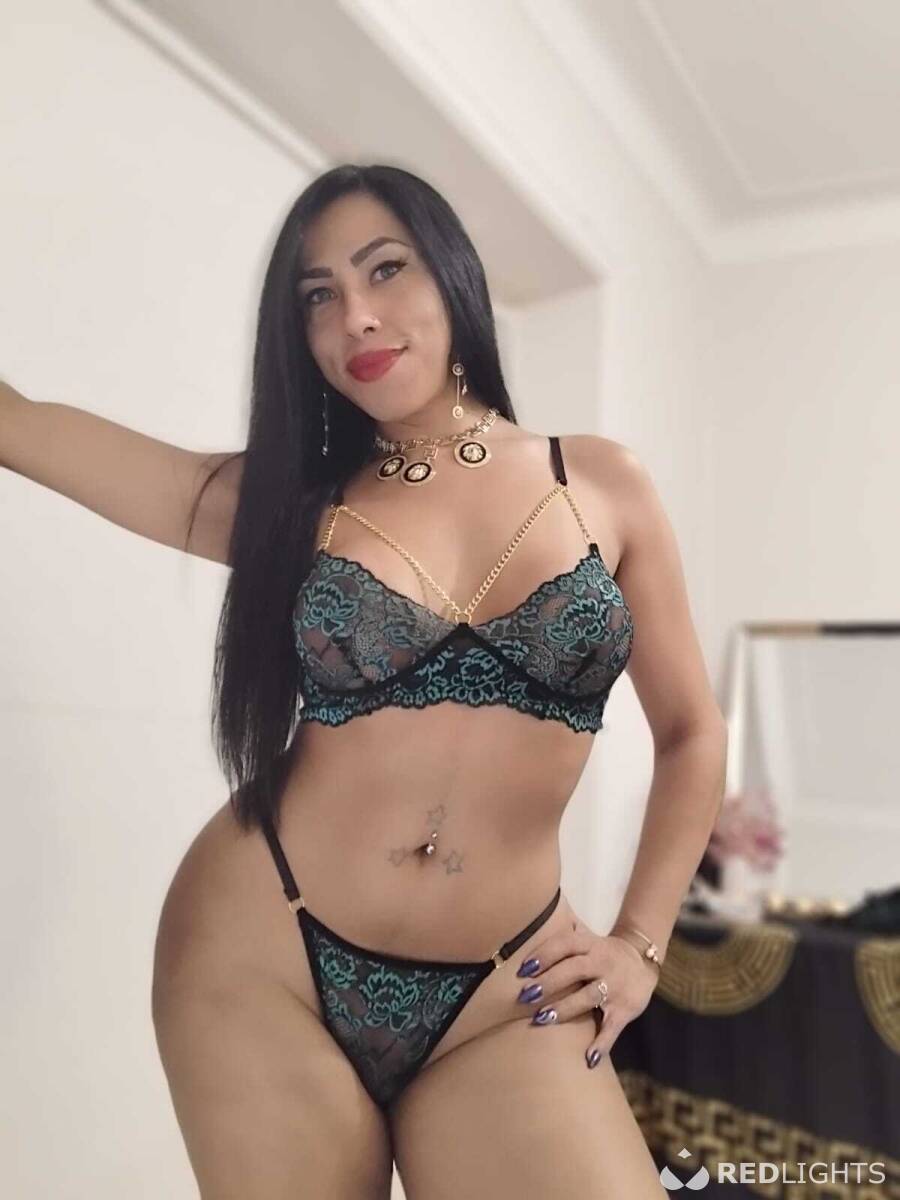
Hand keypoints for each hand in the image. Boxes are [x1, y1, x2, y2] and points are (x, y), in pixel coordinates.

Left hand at [514, 916, 659, 1068]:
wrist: (644, 960)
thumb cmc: (603, 952)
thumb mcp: (588, 938)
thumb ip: (564, 936)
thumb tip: (530, 926)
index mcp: (591, 944)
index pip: (566, 944)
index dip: (545, 955)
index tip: (523, 969)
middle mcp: (603, 962)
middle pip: (574, 969)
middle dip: (548, 982)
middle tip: (525, 996)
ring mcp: (616, 986)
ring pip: (589, 996)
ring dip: (564, 1008)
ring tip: (541, 1019)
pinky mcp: (626, 1009)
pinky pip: (613, 1027)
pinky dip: (602, 1043)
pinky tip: (589, 1058)